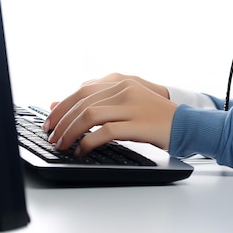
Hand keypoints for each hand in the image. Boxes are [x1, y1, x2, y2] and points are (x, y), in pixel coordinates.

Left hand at [44, 73, 176, 156]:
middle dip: (62, 122)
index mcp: (120, 81)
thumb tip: (56, 104)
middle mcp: (124, 89)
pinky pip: (105, 131)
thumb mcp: (124, 103)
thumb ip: (96, 100)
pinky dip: (88, 142)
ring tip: (63, 145)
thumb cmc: (151, 115)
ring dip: (71, 132)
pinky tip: (81, 151)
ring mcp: (131, 105)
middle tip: (52, 137)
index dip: (61, 106)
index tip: (49, 122)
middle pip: (82, 102)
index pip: (82, 90)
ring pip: (89, 114)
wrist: (183, 123)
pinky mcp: (137, 123)